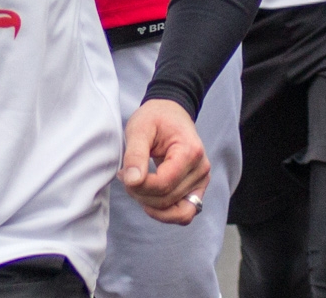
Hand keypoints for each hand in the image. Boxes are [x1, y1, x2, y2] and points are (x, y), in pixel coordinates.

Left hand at [120, 98, 209, 225]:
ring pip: (176, 211)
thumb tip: (132, 181)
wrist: (170, 113)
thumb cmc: (155, 118)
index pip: (164, 184)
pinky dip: (166, 213)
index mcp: (190, 151)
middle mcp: (201, 169)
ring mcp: (202, 181)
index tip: (123, 175)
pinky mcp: (197, 189)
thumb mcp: (139, 128)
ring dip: (151, 206)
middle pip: (168, 199)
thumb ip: (135, 155)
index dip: (140, 186)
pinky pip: (185, 213)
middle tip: (126, 177)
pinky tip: (149, 198)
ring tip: (137, 187)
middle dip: (141, 195)